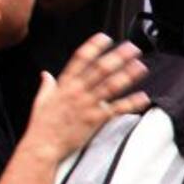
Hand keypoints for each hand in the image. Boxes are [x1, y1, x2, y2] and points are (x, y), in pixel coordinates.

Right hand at [22, 34, 148, 164]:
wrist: (43, 146)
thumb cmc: (42, 125)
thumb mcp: (40, 101)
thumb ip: (47, 85)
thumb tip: (46, 75)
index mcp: (64, 85)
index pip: (80, 59)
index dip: (93, 47)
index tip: (105, 38)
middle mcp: (77, 91)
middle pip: (100, 69)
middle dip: (118, 56)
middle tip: (132, 48)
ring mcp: (87, 105)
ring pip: (111, 86)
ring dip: (128, 75)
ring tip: (141, 66)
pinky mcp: (95, 119)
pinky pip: (116, 109)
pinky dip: (130, 103)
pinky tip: (142, 97)